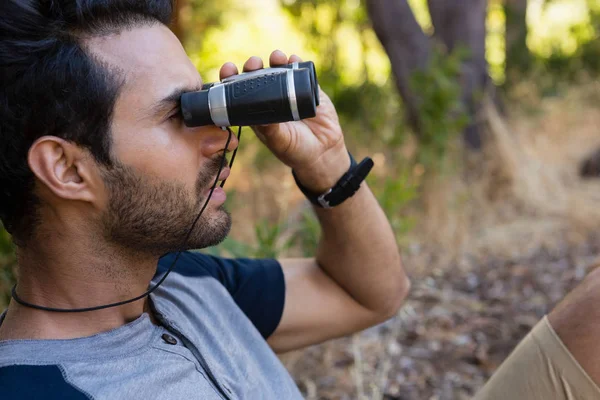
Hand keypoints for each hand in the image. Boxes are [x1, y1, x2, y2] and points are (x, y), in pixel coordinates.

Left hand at [219, 50, 350, 192]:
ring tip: (276, 57)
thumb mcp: (280, 142)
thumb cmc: (296, 150)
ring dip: (275, 59)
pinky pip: (300, 71)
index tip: (228, 69)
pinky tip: (294, 59)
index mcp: (257, 110)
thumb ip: (270, 130)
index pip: (239, 91)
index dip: (231, 78)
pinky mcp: (307, 88)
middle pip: (257, 75)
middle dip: (253, 65)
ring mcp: (289, 91)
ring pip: (278, 69)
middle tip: (254, 63)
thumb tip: (259, 117)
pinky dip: (296, 62)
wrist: (324, 151)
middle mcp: (270, 97)